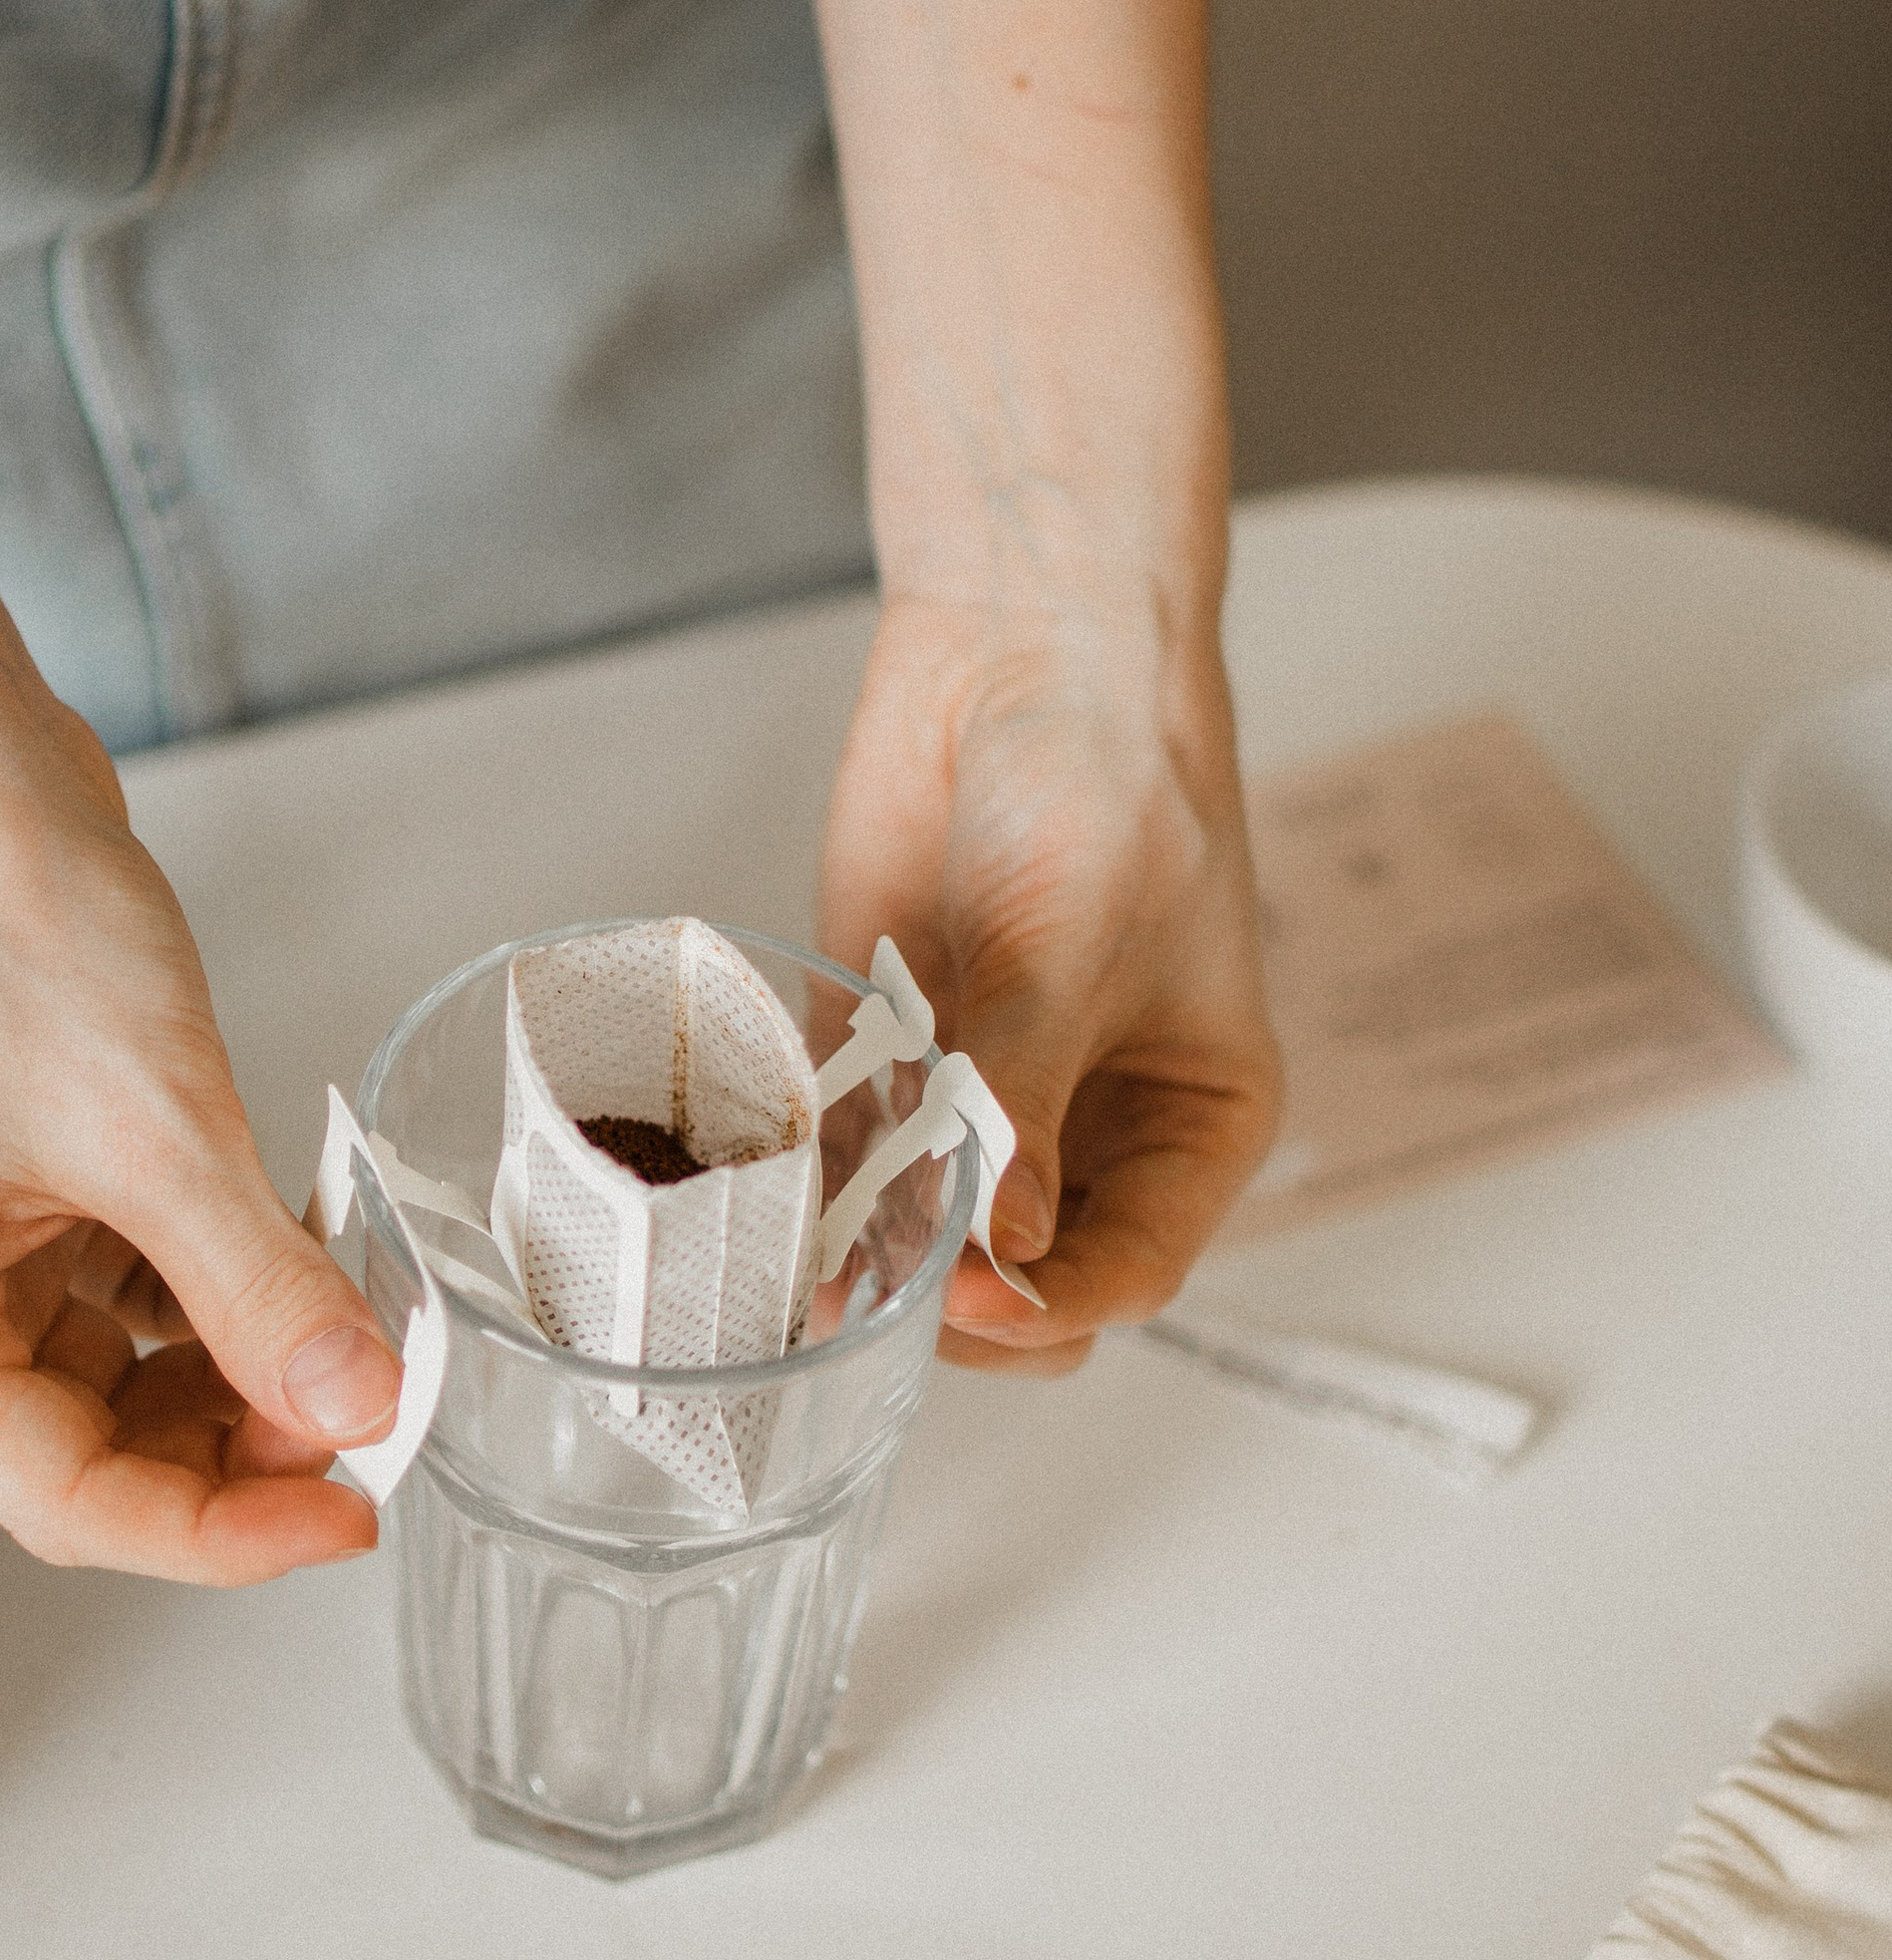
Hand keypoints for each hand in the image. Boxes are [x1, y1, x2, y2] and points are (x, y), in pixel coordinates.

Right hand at [0, 702, 398, 1578]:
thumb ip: (261, 1290)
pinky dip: (229, 1282)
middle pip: (98, 1449)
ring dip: (246, 1363)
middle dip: (242, 1443)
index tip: (349, 1514)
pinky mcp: (32, 1176)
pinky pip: (141, 1281)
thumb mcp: (156, 1131)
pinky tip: (315, 1249)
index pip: (69, 1502)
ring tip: (360, 1322)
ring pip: (131, 1372)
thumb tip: (360, 1404)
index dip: (220, 1532)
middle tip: (373, 1402)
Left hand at [820, 587, 1278, 1365]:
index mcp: (1189, 1124)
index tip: (971, 1304)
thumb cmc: (1112, 782)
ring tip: (804, 1264)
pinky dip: (811, 1185)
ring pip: (923, 1239)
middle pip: (1022, 1284)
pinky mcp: (889, 1055)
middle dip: (952, 1301)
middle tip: (878, 1279)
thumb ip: (1023, 1097)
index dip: (1050, 1306)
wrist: (1022, 653)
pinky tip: (771, 1196)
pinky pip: (846, 1157)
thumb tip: (997, 1245)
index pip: (1128, 1272)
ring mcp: (982, 1100)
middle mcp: (1087, 1132)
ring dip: (865, 1257)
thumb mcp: (1076, 949)